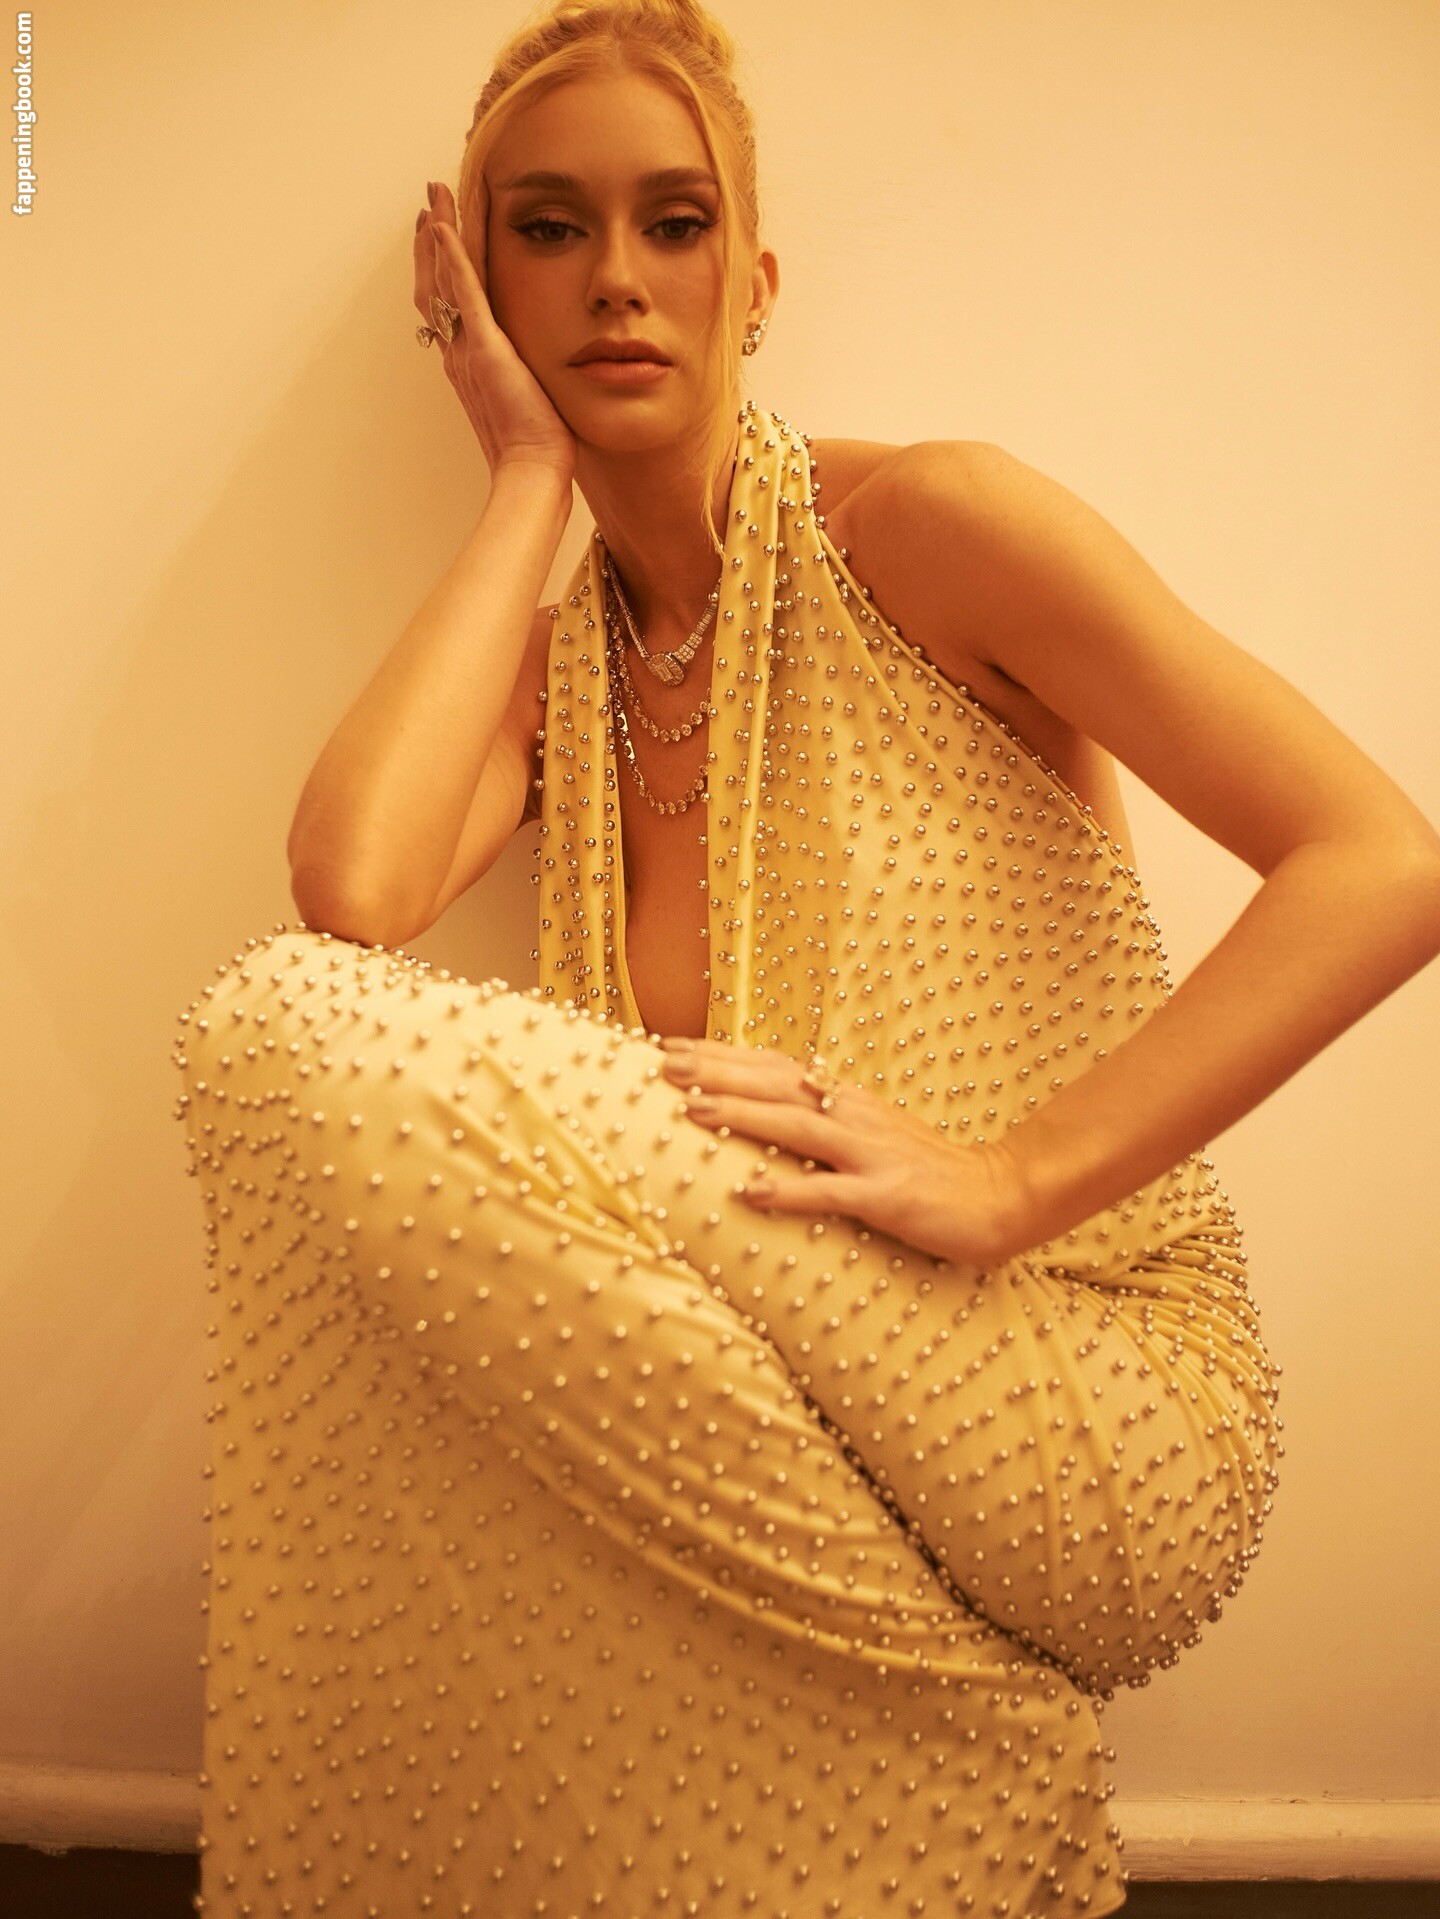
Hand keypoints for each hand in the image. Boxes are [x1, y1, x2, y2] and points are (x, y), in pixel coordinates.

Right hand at [414, 179, 576, 482]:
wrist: (532, 469)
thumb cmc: (536, 447)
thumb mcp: (527, 401)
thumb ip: (522, 377)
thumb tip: (534, 371)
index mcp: (468, 364)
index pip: (449, 304)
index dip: (441, 267)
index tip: (438, 233)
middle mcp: (459, 352)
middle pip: (434, 284)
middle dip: (430, 241)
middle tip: (429, 202)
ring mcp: (469, 349)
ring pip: (443, 280)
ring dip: (438, 235)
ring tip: (435, 198)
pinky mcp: (486, 348)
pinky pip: (464, 292)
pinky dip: (453, 257)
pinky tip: (445, 226)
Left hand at [658, 1038, 1040, 1269]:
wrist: (1001, 1196)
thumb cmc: (927, 1171)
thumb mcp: (869, 1134)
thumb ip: (823, 1119)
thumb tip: (768, 1105)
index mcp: (845, 1100)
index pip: (773, 1068)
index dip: (721, 1056)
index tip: (670, 1046)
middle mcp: (853, 1116)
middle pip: (775, 1084)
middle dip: (716, 1072)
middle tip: (661, 1064)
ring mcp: (870, 1155)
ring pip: (796, 1127)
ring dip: (741, 1115)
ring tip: (690, 1110)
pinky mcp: (887, 1196)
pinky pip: (830, 1193)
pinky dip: (788, 1190)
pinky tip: (750, 1192)